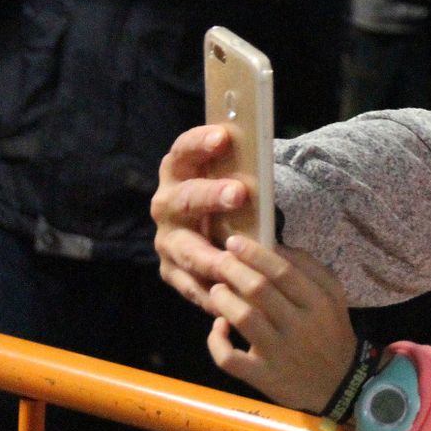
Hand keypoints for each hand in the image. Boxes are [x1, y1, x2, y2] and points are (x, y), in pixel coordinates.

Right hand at [153, 124, 250, 312]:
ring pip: (187, 250)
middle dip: (210, 196)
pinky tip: (231, 295)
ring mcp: (167, 241)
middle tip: (240, 193)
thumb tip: (263, 158)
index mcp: (178, 171)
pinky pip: (191, 286)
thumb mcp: (230, 176)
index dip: (200, 142)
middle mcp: (166, 205)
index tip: (224, 136)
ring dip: (211, 256)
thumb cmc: (227, 194)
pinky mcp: (172, 272)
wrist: (212, 227)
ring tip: (234, 258)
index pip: (183, 151)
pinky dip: (212, 291)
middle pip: (184, 199)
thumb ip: (241, 170)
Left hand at [207, 235, 357, 411]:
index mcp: (319, 303)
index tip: (235, 242)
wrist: (339, 383)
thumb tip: (276, 246)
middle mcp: (300, 326)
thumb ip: (311, 269)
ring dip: (224, 300)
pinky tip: (218, 327)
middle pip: (259, 290)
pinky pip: (230, 359)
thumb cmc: (331, 332)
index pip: (284, 272)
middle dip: (234, 270)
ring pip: (243, 319)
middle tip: (221, 261)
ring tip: (217, 290)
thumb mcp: (334, 296)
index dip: (255, 254)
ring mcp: (279, 353)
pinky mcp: (263, 376)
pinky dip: (217, 342)